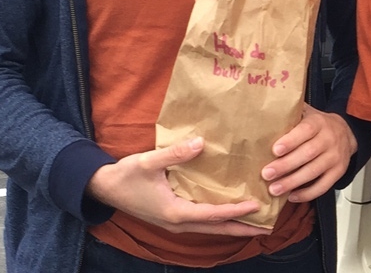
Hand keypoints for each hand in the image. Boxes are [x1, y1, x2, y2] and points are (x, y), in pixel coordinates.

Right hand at [86, 137, 266, 235]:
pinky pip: (201, 222)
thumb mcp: (148, 162)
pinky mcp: (172, 218)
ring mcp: (174, 223)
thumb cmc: (125, 176)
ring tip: (253, 222)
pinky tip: (227, 212)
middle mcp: (178, 222)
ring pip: (209, 228)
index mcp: (175, 212)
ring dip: (231, 226)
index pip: (213, 214)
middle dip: (241, 228)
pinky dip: (217, 220)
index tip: (257, 206)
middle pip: (216, 228)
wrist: (104, 189)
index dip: (236, 211)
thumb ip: (174, 154)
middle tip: (266, 227)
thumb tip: (200, 143)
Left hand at [261, 105, 356, 202]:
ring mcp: (335, 157)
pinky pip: (323, 186)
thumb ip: (290, 113)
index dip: (291, 141)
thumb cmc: (317, 124)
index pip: (306, 130)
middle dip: (286, 165)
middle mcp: (329, 139)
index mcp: (318, 122)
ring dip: (293, 182)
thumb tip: (264, 112)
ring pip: (314, 172)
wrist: (346, 132)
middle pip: (308, 154)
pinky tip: (292, 196)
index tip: (275, 150)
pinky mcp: (339, 172)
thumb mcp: (307, 113)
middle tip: (266, 174)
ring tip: (274, 189)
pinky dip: (307, 193)